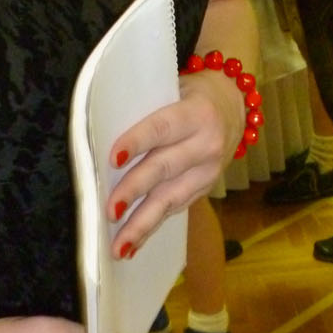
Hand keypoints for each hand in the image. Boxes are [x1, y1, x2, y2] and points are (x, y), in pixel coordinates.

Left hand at [107, 78, 241, 259]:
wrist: (231, 108)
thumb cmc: (188, 95)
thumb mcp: (174, 88)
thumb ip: (147, 109)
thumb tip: (101, 134)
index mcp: (197, 113)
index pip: (162, 127)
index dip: (137, 141)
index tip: (113, 158)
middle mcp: (207, 144)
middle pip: (164, 168)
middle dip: (135, 190)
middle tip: (110, 210)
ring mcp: (208, 171)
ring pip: (170, 199)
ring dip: (142, 223)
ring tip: (119, 245)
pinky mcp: (205, 189)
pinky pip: (175, 210)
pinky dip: (151, 228)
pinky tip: (132, 244)